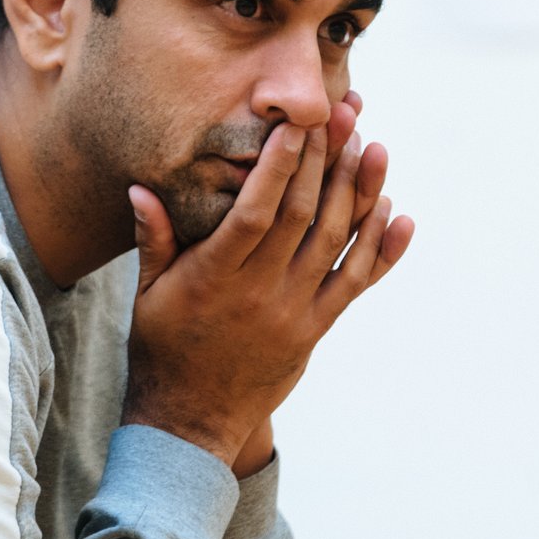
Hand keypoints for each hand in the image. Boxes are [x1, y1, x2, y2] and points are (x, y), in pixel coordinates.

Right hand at [125, 94, 413, 475]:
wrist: (191, 424)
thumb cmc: (161, 349)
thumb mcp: (147, 293)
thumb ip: (153, 239)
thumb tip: (139, 188)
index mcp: (215, 277)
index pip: (256, 211)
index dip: (280, 164)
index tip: (296, 122)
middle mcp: (260, 293)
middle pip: (302, 216)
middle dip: (325, 160)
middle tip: (346, 114)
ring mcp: (294, 313)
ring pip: (336, 244)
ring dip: (359, 193)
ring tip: (374, 146)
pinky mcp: (315, 330)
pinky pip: (355, 284)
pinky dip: (382, 249)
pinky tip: (398, 212)